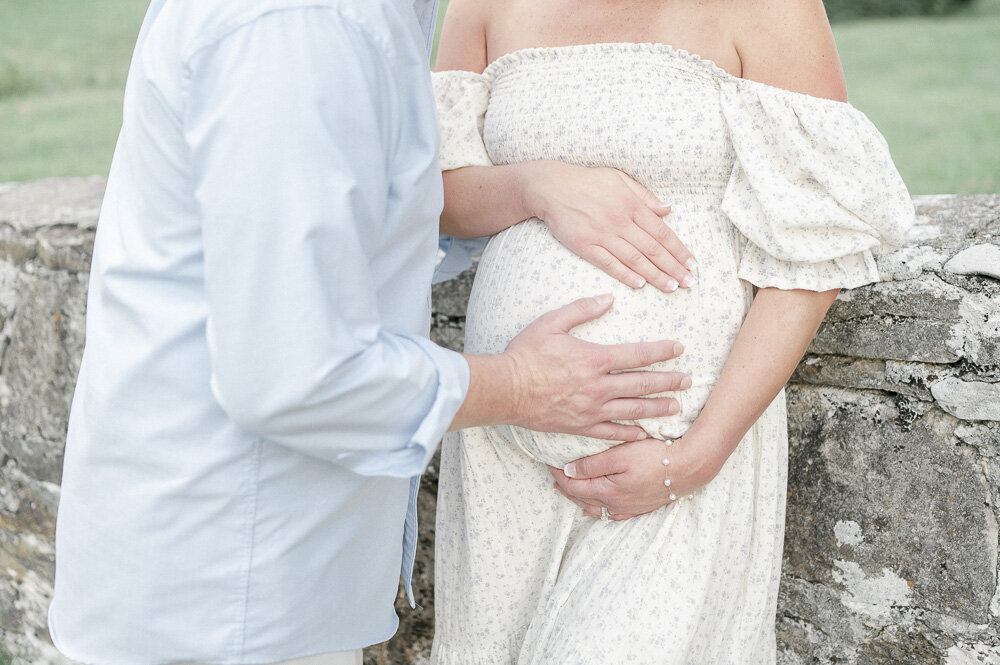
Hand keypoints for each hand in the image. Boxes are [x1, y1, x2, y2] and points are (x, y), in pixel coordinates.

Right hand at [504, 294, 690, 441]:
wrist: (506, 389)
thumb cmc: (526, 354)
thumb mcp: (552, 322)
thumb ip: (582, 309)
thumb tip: (608, 298)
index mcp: (594, 359)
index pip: (638, 355)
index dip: (661, 351)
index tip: (679, 348)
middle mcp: (598, 386)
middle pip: (643, 384)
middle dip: (669, 381)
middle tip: (688, 380)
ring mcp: (591, 409)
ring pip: (634, 410)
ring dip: (657, 408)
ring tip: (676, 407)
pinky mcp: (581, 426)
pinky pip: (612, 433)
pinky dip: (630, 433)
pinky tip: (644, 434)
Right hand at [522, 161, 696, 291]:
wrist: (551, 186)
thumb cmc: (587, 181)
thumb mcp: (620, 178)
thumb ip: (645, 195)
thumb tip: (668, 209)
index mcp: (631, 204)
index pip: (662, 232)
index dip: (679, 250)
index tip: (692, 264)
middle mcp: (619, 220)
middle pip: (652, 248)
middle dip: (673, 267)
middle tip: (689, 283)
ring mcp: (601, 234)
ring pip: (634, 259)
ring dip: (655, 275)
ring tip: (671, 287)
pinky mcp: (584, 245)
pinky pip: (608, 263)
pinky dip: (625, 274)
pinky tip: (640, 284)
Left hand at [547, 434, 720, 519]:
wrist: (689, 467)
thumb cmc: (654, 457)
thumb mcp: (620, 456)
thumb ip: (592, 465)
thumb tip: (568, 471)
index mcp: (608, 492)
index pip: (574, 486)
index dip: (559, 475)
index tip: (549, 462)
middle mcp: (616, 505)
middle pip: (582, 499)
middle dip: (566, 487)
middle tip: (554, 475)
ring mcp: (629, 508)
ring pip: (596, 508)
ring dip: (580, 499)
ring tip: (570, 490)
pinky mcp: (641, 507)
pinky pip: (613, 513)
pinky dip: (600, 508)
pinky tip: (599, 505)